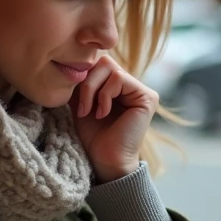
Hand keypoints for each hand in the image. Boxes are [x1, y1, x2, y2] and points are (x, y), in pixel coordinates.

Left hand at [70, 56, 158, 182]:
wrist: (105, 160)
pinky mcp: (147, 96)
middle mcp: (131, 85)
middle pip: (103, 60)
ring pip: (109, 67)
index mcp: (116, 86)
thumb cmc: (92, 136)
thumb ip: (81, 81)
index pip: (97, 63)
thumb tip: (74, 60)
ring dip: (93, 90)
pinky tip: (103, 113)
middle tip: (82, 107)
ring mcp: (140, 90)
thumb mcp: (80, 102)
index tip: (74, 101)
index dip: (82, 77)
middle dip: (87, 82)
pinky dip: (105, 95)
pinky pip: (119, 78)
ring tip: (91, 112)